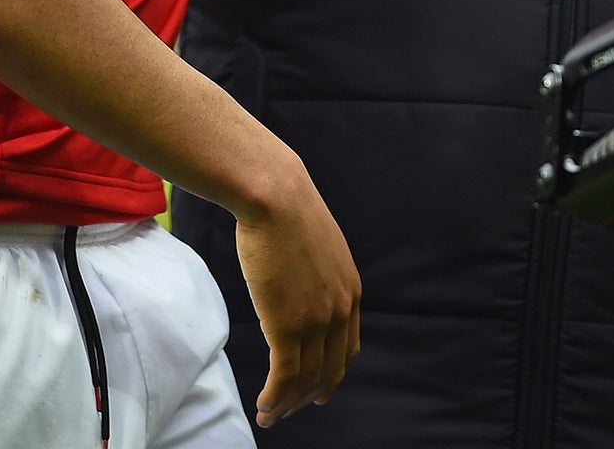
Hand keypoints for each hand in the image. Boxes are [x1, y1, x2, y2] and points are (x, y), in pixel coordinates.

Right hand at [234, 169, 361, 427]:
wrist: (275, 196)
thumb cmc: (286, 210)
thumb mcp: (317, 245)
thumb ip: (317, 271)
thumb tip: (299, 280)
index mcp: (350, 292)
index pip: (347, 349)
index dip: (332, 374)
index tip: (317, 389)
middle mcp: (339, 311)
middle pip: (328, 370)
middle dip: (309, 396)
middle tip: (290, 410)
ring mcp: (315, 321)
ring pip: (304, 380)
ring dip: (286, 404)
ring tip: (270, 415)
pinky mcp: (288, 326)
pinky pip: (284, 377)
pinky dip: (274, 398)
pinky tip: (263, 405)